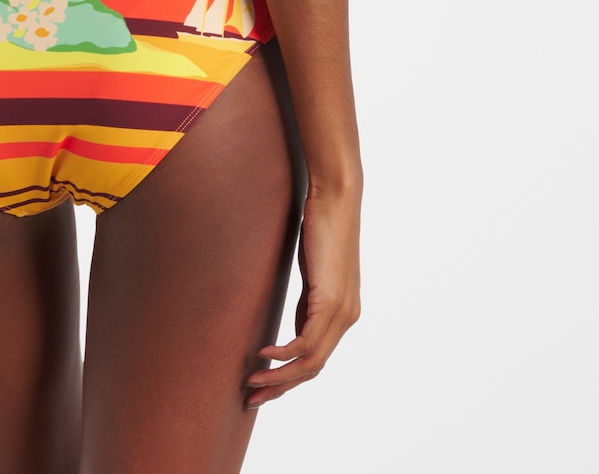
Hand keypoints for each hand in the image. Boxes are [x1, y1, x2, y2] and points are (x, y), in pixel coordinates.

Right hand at [245, 185, 360, 406]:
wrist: (337, 198)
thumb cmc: (322, 225)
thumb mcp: (312, 272)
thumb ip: (307, 299)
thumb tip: (292, 322)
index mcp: (342, 313)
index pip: (315, 359)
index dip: (287, 377)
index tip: (260, 386)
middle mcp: (347, 318)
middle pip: (313, 368)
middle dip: (280, 388)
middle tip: (252, 400)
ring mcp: (342, 312)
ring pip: (310, 361)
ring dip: (278, 377)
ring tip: (251, 383)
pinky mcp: (331, 301)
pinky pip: (307, 342)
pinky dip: (284, 354)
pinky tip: (264, 355)